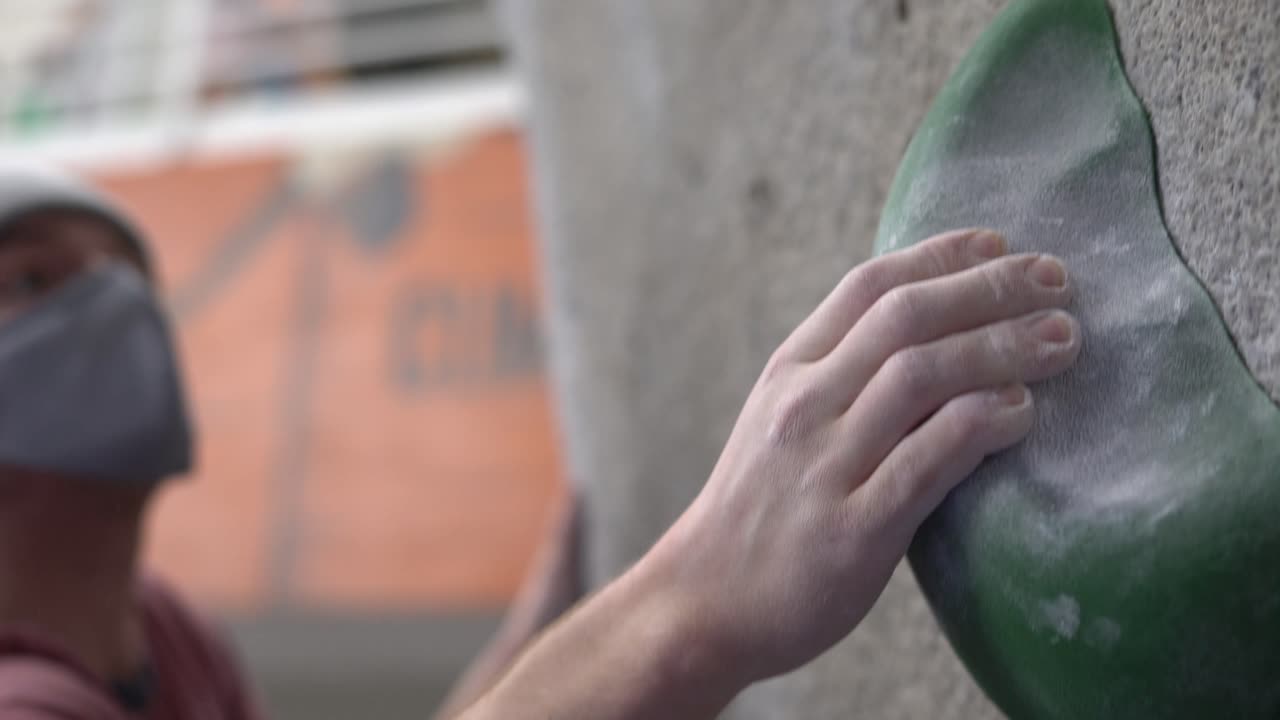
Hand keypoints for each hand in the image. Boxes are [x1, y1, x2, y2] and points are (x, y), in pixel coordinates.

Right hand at [645, 228, 1080, 683]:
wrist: (703, 602)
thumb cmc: (757, 510)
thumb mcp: (779, 421)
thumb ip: (840, 377)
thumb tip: (929, 334)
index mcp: (789, 372)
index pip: (868, 286)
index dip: (941, 255)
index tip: (1001, 244)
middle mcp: (804, 406)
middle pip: (905, 319)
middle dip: (988, 289)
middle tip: (1055, 280)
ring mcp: (826, 465)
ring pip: (922, 377)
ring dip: (1002, 348)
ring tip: (1062, 339)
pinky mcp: (854, 529)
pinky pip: (928, 461)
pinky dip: (981, 425)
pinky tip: (1021, 412)